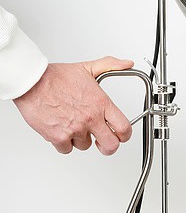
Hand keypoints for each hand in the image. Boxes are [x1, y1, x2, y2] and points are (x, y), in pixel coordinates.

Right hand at [14, 56, 133, 154]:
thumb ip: (111, 65)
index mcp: (101, 104)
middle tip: (102, 142)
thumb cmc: (56, 77)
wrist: (31, 82)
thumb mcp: (88, 68)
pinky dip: (63, 142)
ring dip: (80, 139)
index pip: (124, 127)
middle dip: (108, 146)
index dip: (125, 135)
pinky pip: (66, 149)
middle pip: (111, 145)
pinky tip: (61, 129)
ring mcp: (75, 128)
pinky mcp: (58, 136)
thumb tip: (127, 63)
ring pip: (85, 146)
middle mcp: (91, 118)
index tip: (121, 136)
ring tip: (72, 124)